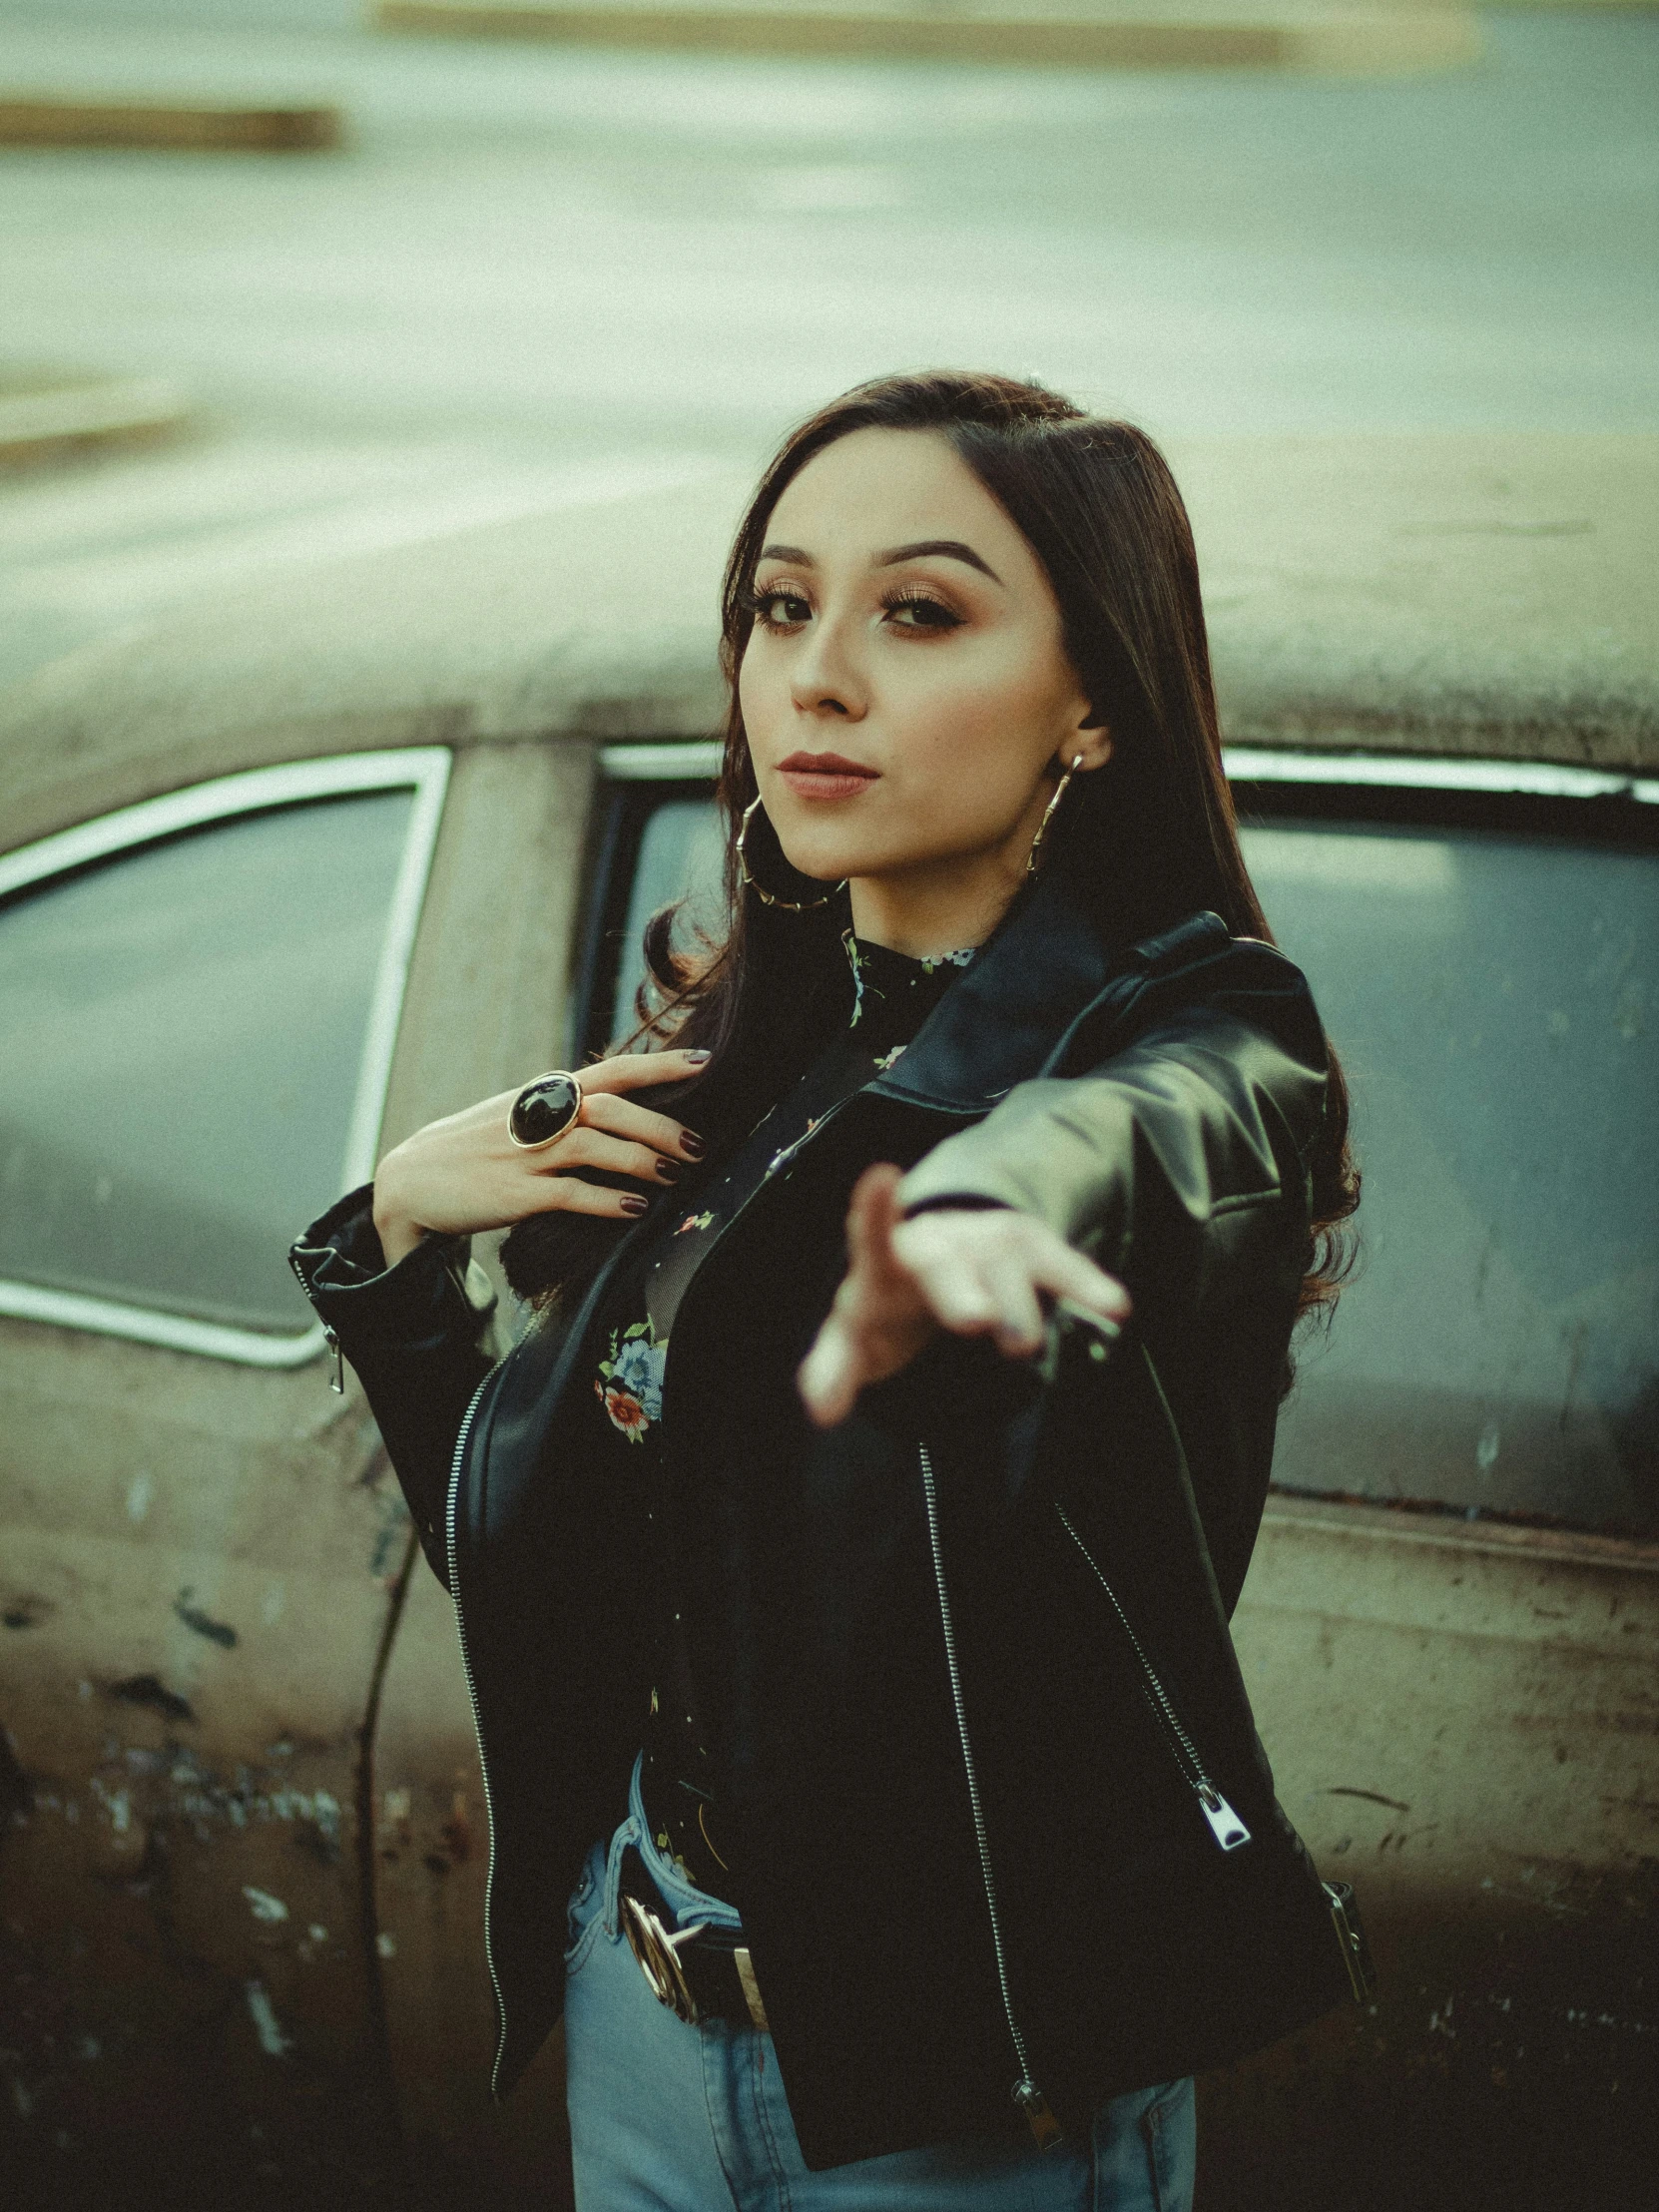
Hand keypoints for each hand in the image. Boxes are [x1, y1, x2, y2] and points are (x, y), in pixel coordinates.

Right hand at [372, 1048, 709, 1265]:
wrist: (410, 1180)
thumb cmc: (476, 1148)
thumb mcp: (520, 1117)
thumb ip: (565, 1109)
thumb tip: (624, 1110)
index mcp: (545, 1095)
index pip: (611, 1070)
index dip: (659, 1065)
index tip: (705, 1062)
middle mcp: (538, 1117)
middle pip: (610, 1107)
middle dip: (660, 1124)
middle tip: (697, 1144)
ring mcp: (525, 1155)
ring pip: (594, 1147)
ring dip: (642, 1160)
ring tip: (675, 1175)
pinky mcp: (515, 1194)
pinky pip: (570, 1194)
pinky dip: (609, 1201)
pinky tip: (637, 1209)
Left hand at [796, 1163, 1130, 1429]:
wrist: (934, 1267)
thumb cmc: (890, 1306)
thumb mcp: (856, 1340)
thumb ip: (833, 1372)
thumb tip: (819, 1411)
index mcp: (887, 1261)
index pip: (874, 1235)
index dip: (875, 1211)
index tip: (881, 1179)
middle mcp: (939, 1239)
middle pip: (947, 1257)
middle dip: (960, 1286)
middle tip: (973, 1322)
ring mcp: (987, 1240)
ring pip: (1004, 1259)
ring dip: (1017, 1300)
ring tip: (1024, 1346)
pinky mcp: (1031, 1250)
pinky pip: (1058, 1264)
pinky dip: (1084, 1283)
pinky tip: (1114, 1307)